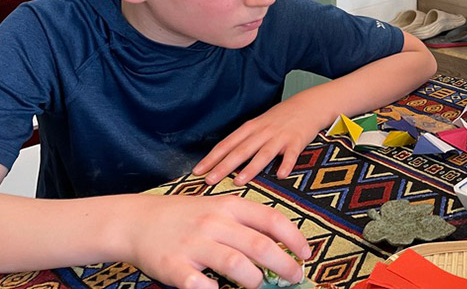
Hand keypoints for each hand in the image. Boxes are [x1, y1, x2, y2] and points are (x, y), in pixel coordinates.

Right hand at [123, 194, 310, 288]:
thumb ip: (247, 224)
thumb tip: (282, 246)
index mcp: (230, 206)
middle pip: (259, 245)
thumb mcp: (219, 208)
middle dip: (284, 264)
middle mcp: (214, 223)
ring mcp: (194, 244)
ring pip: (236, 264)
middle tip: (295, 277)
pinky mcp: (174, 266)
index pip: (272, 220)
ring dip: (254, 280)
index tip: (307, 254)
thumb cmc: (187, 216)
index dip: (294, 238)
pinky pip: (199, 284)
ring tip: (258, 284)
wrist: (137, 220)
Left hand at [194, 96, 321, 185]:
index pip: (227, 144)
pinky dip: (286, 164)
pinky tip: (281, 175)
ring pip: (263, 153)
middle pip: (241, 150)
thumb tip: (223, 160)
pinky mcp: (297, 141)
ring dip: (250, 168)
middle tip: (209, 180)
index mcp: (251, 128)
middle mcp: (263, 132)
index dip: (212, 158)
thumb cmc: (280, 118)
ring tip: (238, 181)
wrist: (308, 105)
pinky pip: (291, 155)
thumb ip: (244, 140)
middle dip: (224, 166)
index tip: (197, 171)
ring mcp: (280, 137)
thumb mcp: (259, 124)